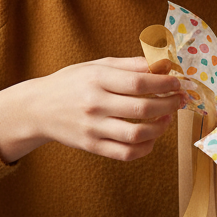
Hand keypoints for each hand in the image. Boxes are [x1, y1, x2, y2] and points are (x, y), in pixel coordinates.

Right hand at [0, 56, 195, 163]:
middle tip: (179, 100)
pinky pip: (126, 153)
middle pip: (142, 109)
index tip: (178, 83)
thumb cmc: (73, 82)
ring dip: (161, 128)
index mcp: (97, 79)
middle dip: (169, 105)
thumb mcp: (97, 65)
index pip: (139, 83)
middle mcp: (95, 104)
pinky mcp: (92, 146)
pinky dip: (145, 148)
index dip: (164, 84)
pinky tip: (152, 138)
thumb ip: (131, 64)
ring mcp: (93, 128)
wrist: (37, 108)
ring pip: (137, 134)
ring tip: (167, 118)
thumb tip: (164, 63)